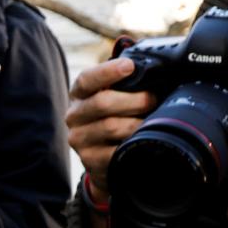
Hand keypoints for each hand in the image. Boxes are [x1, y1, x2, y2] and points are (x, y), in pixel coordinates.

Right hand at [65, 56, 156, 203]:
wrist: (105, 158)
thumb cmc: (115, 117)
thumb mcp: (113, 97)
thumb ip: (124, 82)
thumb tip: (151, 67)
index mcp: (78, 94)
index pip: (87, 79)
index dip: (108, 71)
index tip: (130, 66)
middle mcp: (73, 116)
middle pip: (103, 102)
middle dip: (134, 99)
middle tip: (154, 99)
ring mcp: (79, 140)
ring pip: (111, 127)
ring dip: (137, 122)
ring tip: (154, 121)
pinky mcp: (89, 161)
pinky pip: (115, 152)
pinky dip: (133, 145)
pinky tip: (144, 141)